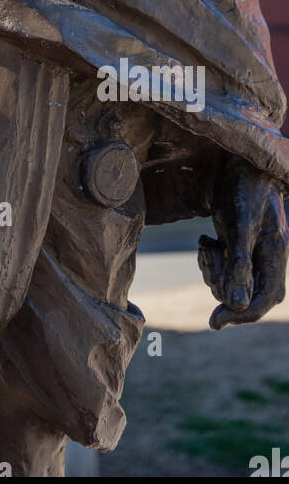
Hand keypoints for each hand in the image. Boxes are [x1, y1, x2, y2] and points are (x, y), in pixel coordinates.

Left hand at [199, 155, 287, 329]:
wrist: (237, 162)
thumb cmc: (243, 188)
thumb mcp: (240, 224)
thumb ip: (239, 263)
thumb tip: (235, 304)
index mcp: (276, 254)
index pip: (266, 299)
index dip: (242, 315)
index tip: (213, 322)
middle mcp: (267, 258)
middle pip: (244, 295)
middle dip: (221, 282)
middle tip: (208, 255)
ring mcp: (252, 253)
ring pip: (230, 284)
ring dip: (212, 270)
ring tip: (206, 245)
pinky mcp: (237, 247)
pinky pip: (223, 270)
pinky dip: (210, 261)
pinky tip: (206, 241)